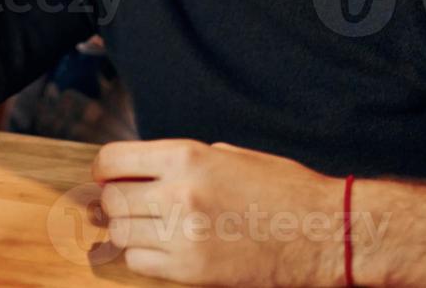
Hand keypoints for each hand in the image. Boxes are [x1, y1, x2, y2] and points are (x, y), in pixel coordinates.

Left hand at [93, 139, 343, 286]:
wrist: (322, 230)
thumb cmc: (280, 188)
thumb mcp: (228, 155)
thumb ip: (180, 161)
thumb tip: (138, 170)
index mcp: (187, 156)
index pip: (113, 160)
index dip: (103, 169)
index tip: (107, 176)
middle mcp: (179, 193)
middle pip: (111, 200)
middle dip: (113, 202)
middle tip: (126, 205)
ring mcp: (184, 235)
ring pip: (120, 234)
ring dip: (127, 230)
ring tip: (146, 227)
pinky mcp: (193, 271)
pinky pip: (140, 264)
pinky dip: (142, 257)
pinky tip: (161, 249)